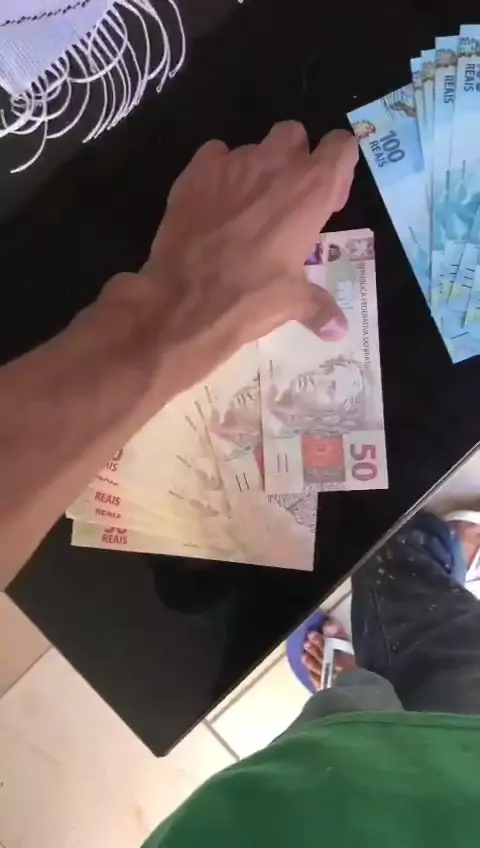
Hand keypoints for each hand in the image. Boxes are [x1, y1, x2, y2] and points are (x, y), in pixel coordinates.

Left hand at [105, 122, 357, 392]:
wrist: (184, 302)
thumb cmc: (250, 298)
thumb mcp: (292, 303)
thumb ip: (320, 306)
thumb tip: (339, 330)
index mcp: (310, 190)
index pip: (341, 146)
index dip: (338, 168)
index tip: (328, 200)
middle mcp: (274, 164)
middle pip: (294, 135)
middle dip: (295, 159)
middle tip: (287, 202)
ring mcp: (232, 162)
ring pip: (254, 147)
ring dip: (257, 170)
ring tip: (246, 211)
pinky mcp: (196, 171)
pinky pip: (215, 155)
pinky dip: (219, 173)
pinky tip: (214, 206)